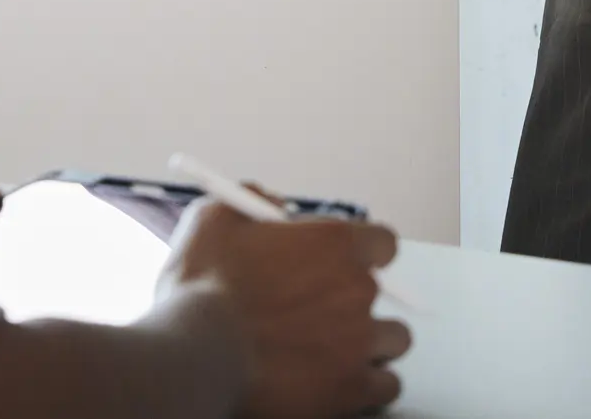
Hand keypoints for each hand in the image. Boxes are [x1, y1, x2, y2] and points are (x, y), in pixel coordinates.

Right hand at [162, 201, 409, 418]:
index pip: (381, 242)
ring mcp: (359, 342)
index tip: (343, 264)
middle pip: (383, 294)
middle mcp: (357, 290)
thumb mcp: (215, 219)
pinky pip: (387, 386)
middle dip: (354, 302)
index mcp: (334, 244)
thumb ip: (253, 201)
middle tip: (320, 313)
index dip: (363, 254)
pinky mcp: (352, 389)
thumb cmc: (202, 288)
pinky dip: (369, 385)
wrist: (196, 356)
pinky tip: (342, 383)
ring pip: (394, 339)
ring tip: (335, 350)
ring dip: (372, 343)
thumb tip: (273, 204)